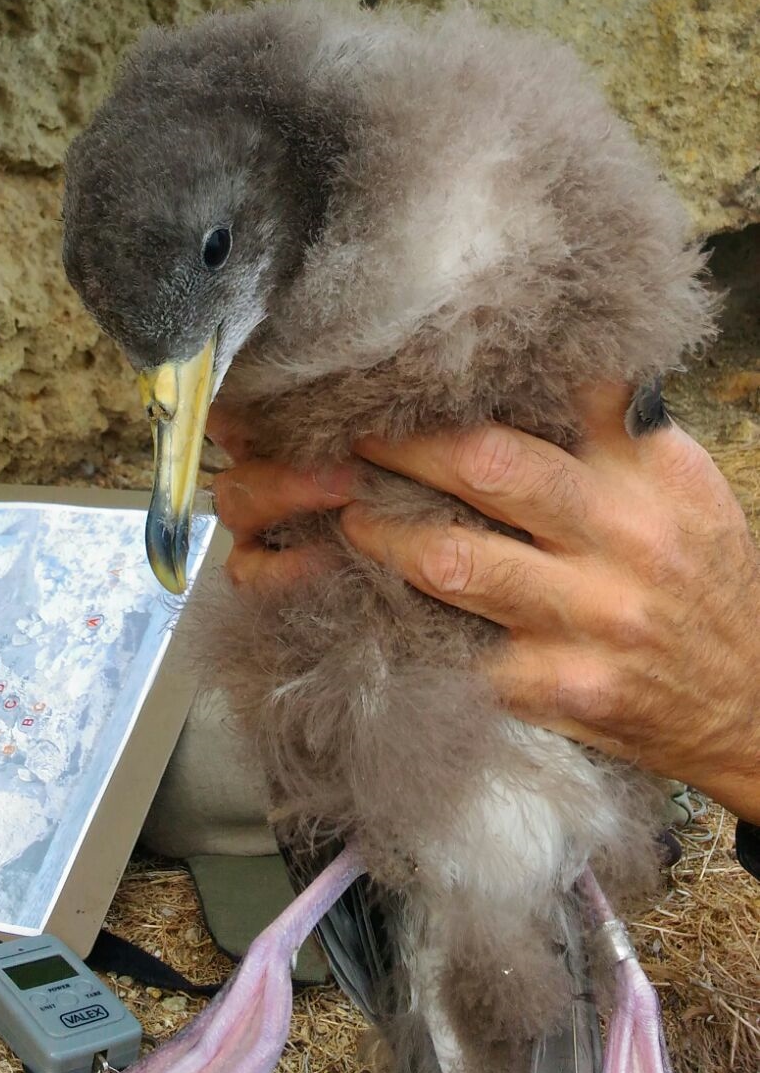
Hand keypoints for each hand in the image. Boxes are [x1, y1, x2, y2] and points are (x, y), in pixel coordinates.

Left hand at [209, 389, 759, 822]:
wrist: (752, 705)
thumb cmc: (707, 584)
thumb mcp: (685, 489)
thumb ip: (616, 431)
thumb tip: (546, 366)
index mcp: (652, 477)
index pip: (555, 401)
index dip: (467, 389)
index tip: (410, 380)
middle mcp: (624, 540)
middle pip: (487, 467)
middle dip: (404, 448)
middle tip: (353, 439)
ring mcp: (592, 619)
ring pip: (456, 561)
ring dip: (387, 536)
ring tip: (353, 520)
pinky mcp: (563, 689)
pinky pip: (465, 650)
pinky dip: (416, 628)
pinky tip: (381, 611)